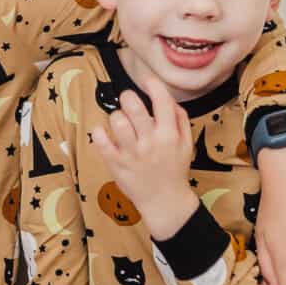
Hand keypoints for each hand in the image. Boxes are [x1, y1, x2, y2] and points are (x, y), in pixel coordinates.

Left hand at [91, 69, 199, 235]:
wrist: (165, 202)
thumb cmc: (175, 170)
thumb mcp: (186, 144)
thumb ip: (180, 119)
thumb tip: (167, 98)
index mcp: (169, 135)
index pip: (162, 101)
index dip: (153, 85)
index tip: (147, 82)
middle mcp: (150, 142)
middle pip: (134, 107)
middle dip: (128, 97)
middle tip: (127, 100)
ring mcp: (132, 154)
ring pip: (117, 122)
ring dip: (116, 116)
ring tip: (119, 121)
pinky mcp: (116, 164)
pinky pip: (101, 142)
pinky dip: (99, 133)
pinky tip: (103, 133)